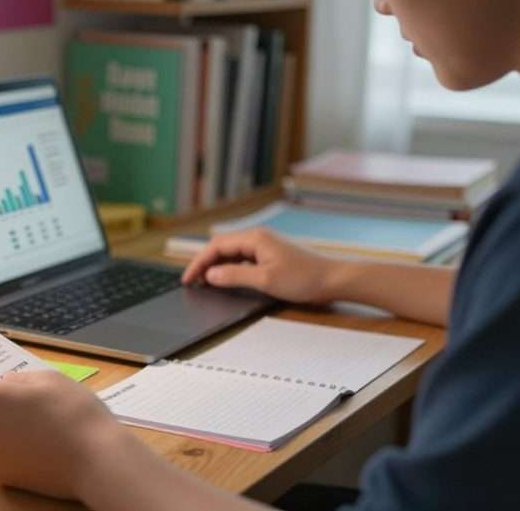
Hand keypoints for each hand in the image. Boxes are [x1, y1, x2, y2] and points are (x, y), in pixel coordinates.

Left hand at [0, 370, 135, 500]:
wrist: (95, 459)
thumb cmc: (73, 410)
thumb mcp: (50, 378)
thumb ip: (19, 378)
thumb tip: (5, 383)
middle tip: (24, 407)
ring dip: (0, 430)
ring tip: (37, 430)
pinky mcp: (2, 478)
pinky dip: (11, 451)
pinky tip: (39, 449)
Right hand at [181, 228, 340, 303]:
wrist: (332, 279)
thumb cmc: (303, 279)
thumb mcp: (264, 280)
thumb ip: (234, 276)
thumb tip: (209, 274)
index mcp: (254, 238)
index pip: (216, 246)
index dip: (198, 262)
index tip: (188, 279)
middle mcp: (258, 237)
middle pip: (222, 246)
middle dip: (204, 262)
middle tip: (192, 281)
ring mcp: (265, 245)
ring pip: (232, 252)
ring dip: (216, 265)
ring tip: (204, 282)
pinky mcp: (271, 254)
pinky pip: (243, 258)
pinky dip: (230, 267)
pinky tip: (227, 279)